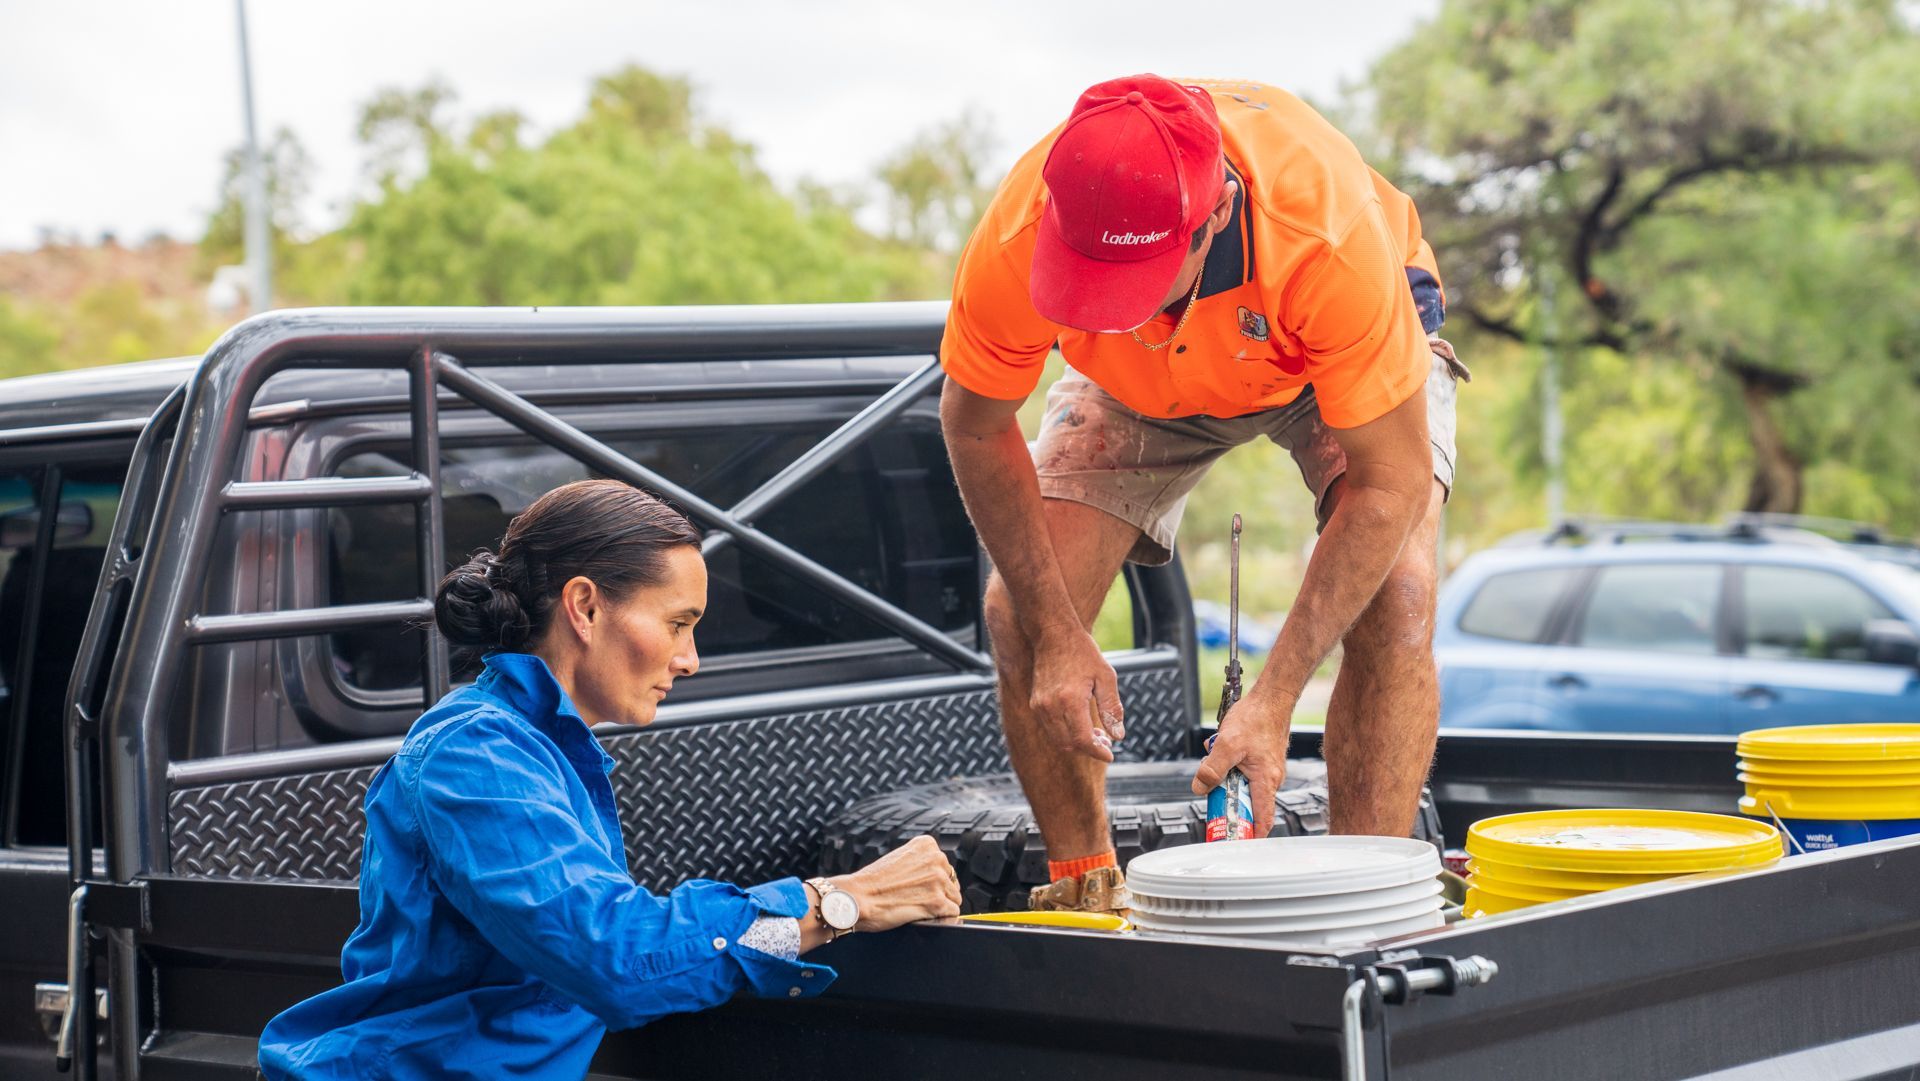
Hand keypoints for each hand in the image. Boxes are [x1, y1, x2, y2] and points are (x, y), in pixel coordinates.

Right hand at [836, 836, 962, 931]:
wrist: (856, 897)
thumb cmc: (872, 882)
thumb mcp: (899, 859)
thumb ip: (920, 863)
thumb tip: (938, 878)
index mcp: (926, 844)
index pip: (945, 866)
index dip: (933, 880)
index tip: (919, 886)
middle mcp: (936, 858)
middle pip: (952, 882)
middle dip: (939, 893)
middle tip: (917, 899)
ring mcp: (937, 880)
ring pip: (954, 898)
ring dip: (940, 907)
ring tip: (918, 908)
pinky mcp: (936, 902)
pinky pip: (952, 913)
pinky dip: (941, 918)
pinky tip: (925, 917)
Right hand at [1029, 627, 1124, 761]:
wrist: (1052, 634)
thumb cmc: (1082, 652)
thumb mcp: (1106, 677)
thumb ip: (1112, 708)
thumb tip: (1117, 736)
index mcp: (1070, 700)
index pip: (1083, 740)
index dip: (1098, 752)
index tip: (1110, 754)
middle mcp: (1051, 707)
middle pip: (1070, 744)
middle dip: (1089, 749)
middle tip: (1106, 742)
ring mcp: (1039, 706)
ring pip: (1058, 740)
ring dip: (1077, 743)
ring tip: (1096, 735)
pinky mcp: (1035, 704)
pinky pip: (1050, 729)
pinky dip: (1066, 734)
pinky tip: (1081, 725)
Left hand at [1190, 694, 1292, 837]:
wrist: (1271, 698)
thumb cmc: (1256, 718)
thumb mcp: (1226, 745)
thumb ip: (1212, 770)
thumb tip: (1199, 789)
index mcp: (1266, 781)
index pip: (1263, 820)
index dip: (1250, 836)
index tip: (1234, 842)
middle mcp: (1270, 779)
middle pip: (1248, 805)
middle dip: (1228, 801)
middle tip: (1212, 797)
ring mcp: (1266, 770)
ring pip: (1242, 786)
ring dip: (1226, 779)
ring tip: (1216, 760)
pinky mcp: (1260, 761)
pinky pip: (1242, 772)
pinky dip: (1230, 766)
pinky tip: (1221, 750)